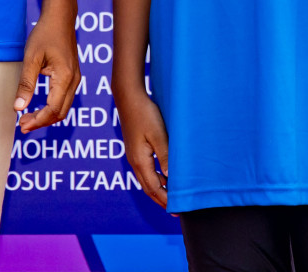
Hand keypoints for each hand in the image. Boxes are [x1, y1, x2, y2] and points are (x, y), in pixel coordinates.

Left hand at [14, 13, 78, 132]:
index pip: (53, 109)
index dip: (38, 120)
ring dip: (46, 116)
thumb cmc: (45, 34)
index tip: (21, 125)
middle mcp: (74, 81)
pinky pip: (64, 99)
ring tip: (27, 118)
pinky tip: (38, 107)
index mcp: (65, 78)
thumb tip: (18, 107)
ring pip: (63, 108)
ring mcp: (75, 79)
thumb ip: (26, 84)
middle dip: (41, 122)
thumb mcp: (31, 58)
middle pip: (60, 112)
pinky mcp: (72, 77)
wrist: (60, 18)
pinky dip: (52, 108)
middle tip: (22, 125)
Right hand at [117, 91, 168, 208]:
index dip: (165, 200)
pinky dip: (155, 179)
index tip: (178, 210)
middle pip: (148, 188)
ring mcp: (133, 155)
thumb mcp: (158, 135)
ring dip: (158, 190)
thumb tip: (170, 178)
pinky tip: (164, 177)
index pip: (154, 188)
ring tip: (171, 197)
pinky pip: (145, 171)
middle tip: (176, 210)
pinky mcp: (135, 149)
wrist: (129, 97)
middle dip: (161, 200)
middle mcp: (134, 161)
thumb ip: (165, 156)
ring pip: (146, 180)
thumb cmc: (145, 114)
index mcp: (140, 161)